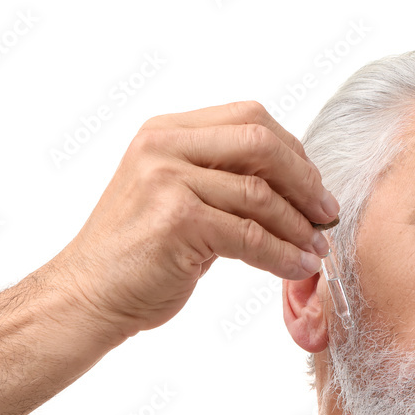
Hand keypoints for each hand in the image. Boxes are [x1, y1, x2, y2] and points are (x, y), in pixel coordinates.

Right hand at [45, 101, 338, 340]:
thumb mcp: (177, 197)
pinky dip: (283, 255)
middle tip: (327, 213)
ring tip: (317, 248)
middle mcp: (163, 145)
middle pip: (261, 143)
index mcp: (167, 131)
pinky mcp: (176, 220)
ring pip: (260, 195)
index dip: (293, 151)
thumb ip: (223, 179)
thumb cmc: (139, 254)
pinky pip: (251, 236)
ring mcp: (166, 179)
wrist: (87, 296)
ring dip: (298, 226)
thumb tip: (298, 184)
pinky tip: (299, 266)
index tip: (315, 186)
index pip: (250, 118)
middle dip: (305, 180)